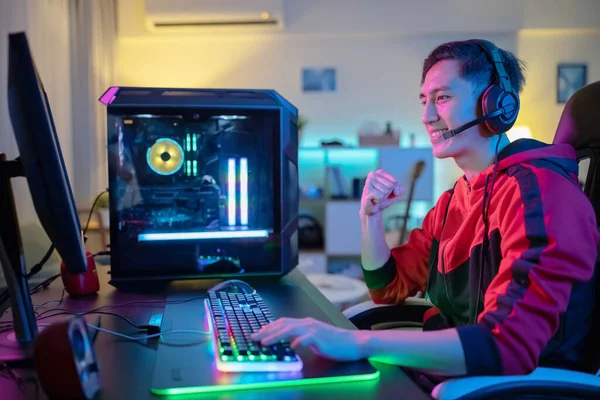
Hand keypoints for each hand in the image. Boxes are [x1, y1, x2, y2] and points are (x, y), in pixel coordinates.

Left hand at [250, 317, 365, 361]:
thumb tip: (287, 342)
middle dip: (267, 331)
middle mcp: (308, 323)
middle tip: (254, 337)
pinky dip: (298, 342)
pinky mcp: (321, 337)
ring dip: (276, 336)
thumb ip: (301, 338)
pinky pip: (307, 339)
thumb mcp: (314, 338)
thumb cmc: (335, 343)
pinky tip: (291, 347)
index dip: (269, 327)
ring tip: (265, 342)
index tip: (257, 333)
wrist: (353, 342)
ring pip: (290, 329)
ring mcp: (314, 329)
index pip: (283, 322)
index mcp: (305, 323)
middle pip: (283, 324)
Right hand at [360, 169, 403, 215]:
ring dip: (383, 197)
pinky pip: (380, 196)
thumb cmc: (383, 199)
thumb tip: (398, 191)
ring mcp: (368, 182)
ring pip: (385, 191)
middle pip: (390, 185)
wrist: (374, 209)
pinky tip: (373, 200)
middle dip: (388, 193)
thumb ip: (399, 189)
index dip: (394, 190)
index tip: (388, 192)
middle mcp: (372, 175)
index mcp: (379, 172)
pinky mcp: (367, 191)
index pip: (395, 181)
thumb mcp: (394, 193)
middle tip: (381, 195)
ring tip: (376, 197)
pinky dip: (379, 201)